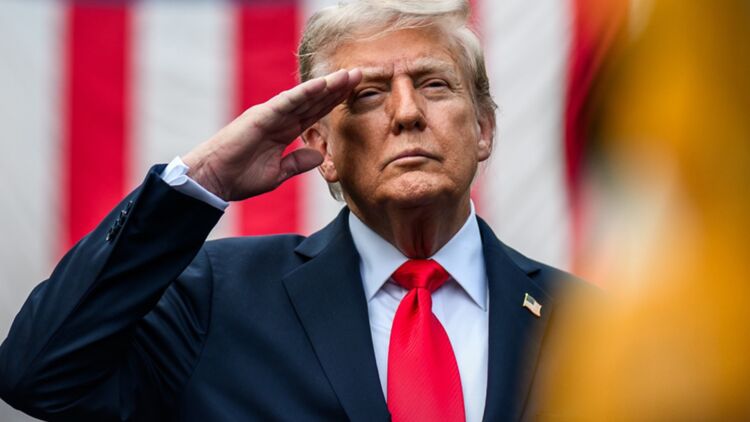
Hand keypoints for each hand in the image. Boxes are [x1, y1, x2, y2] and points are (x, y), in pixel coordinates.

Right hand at [182, 68, 361, 200]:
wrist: (214, 180)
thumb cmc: (240, 176)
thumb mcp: (277, 173)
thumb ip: (298, 163)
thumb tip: (319, 156)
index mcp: (284, 130)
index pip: (315, 112)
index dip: (334, 102)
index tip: (355, 92)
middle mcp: (279, 118)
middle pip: (314, 100)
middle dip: (337, 88)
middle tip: (360, 74)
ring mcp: (270, 115)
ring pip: (304, 97)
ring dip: (326, 86)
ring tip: (347, 75)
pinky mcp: (261, 117)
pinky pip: (287, 102)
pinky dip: (304, 93)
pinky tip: (322, 85)